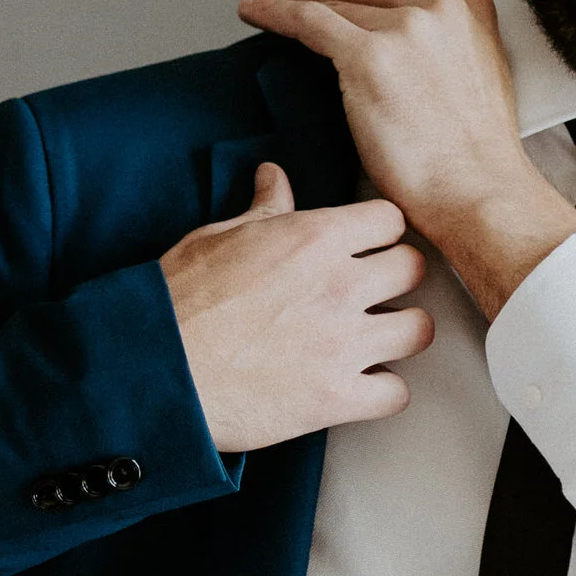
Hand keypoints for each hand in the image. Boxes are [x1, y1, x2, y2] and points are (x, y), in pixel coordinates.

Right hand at [160, 162, 434, 451]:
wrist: (156, 369)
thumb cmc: (178, 301)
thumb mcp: (219, 237)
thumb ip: (264, 209)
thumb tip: (274, 177)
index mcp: (313, 238)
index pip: (390, 220)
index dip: (378, 234)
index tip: (367, 247)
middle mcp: (339, 286)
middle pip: (413, 270)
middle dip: (396, 280)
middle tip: (373, 293)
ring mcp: (343, 344)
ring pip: (419, 331)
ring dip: (399, 334)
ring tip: (376, 340)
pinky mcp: (335, 398)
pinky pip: (396, 393)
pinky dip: (382, 392)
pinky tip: (360, 386)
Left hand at [236, 0, 575, 316]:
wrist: (477, 191)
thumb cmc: (475, 154)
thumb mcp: (479, 70)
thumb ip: (445, 43)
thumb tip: (403, 43)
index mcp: (469, 4)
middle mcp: (439, 5)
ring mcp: (404, 28)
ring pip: (335, 5)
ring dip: (297, 3)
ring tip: (271, 8)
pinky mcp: (368, 56)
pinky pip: (307, 22)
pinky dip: (273, 14)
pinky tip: (252, 10)